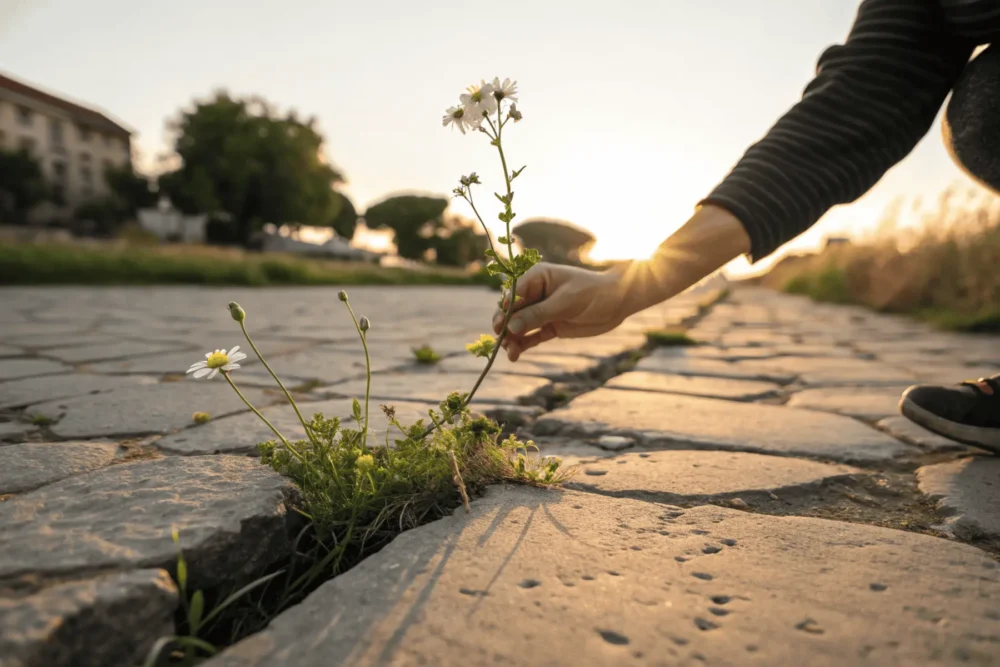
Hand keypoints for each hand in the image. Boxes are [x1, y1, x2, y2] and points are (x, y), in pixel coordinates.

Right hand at [491, 262, 631, 360]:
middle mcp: (535, 293)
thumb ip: (537, 314)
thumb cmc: (592, 293)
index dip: (504, 310)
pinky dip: (523, 345)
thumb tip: (511, 326)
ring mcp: (542, 310)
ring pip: (519, 326)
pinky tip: (515, 355)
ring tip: (510, 353)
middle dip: (505, 326)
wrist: (618, 302)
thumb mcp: (564, 303)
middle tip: (502, 341)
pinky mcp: (550, 325)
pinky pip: (531, 336)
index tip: (501, 326)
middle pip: (512, 311)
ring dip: (512, 339)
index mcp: (536, 278)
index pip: (513, 294)